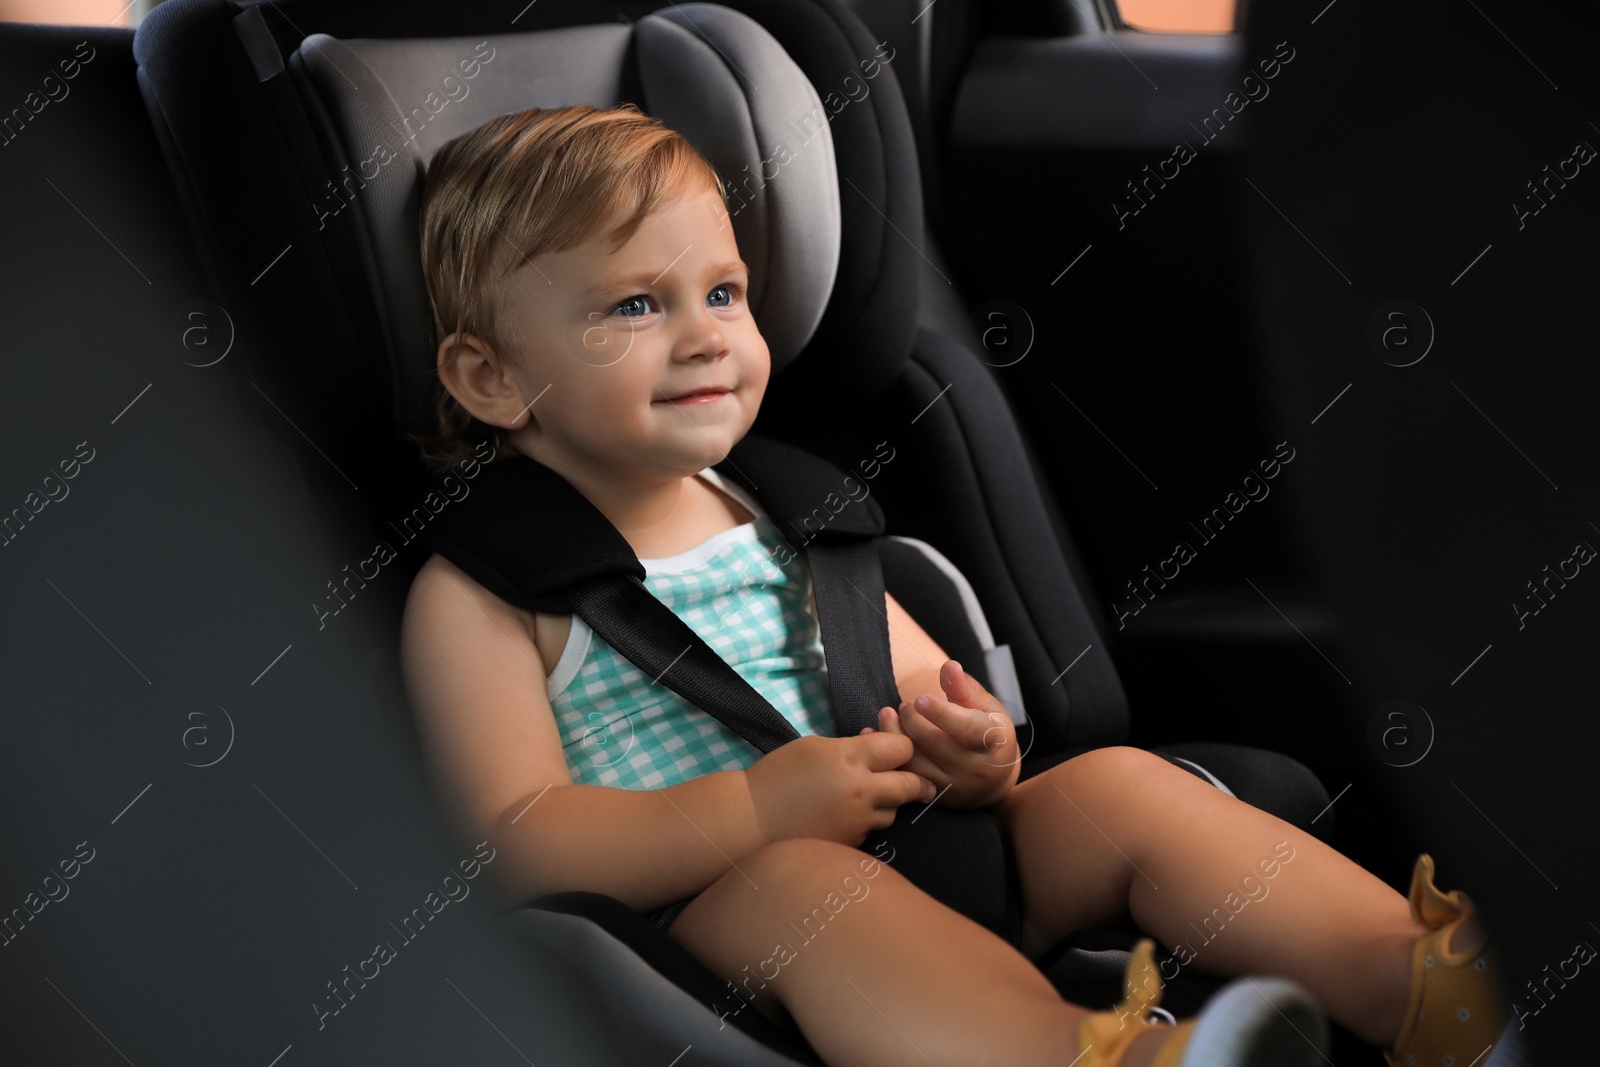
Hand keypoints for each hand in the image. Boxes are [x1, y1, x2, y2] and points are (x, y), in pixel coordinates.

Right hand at [745, 732, 934, 846]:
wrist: (752, 819)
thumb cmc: (779, 775)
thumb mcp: (815, 747)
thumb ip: (853, 748)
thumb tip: (880, 748)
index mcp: (850, 758)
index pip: (902, 748)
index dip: (902, 746)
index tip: (894, 749)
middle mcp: (860, 790)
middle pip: (910, 784)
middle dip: (913, 779)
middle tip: (911, 779)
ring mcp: (857, 821)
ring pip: (893, 811)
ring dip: (888, 803)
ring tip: (866, 796)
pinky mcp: (851, 843)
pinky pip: (871, 829)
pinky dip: (866, 821)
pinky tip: (845, 814)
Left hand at [861, 660, 1020, 808]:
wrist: (993, 778)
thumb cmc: (988, 732)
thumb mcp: (986, 707)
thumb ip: (965, 688)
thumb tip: (949, 666)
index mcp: (994, 742)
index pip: (968, 729)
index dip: (942, 714)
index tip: (920, 699)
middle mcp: (977, 769)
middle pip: (935, 743)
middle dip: (913, 719)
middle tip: (905, 705)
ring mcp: (955, 787)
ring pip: (916, 762)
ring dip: (895, 735)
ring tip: (888, 715)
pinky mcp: (935, 796)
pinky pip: (904, 776)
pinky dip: (887, 756)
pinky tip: (875, 735)